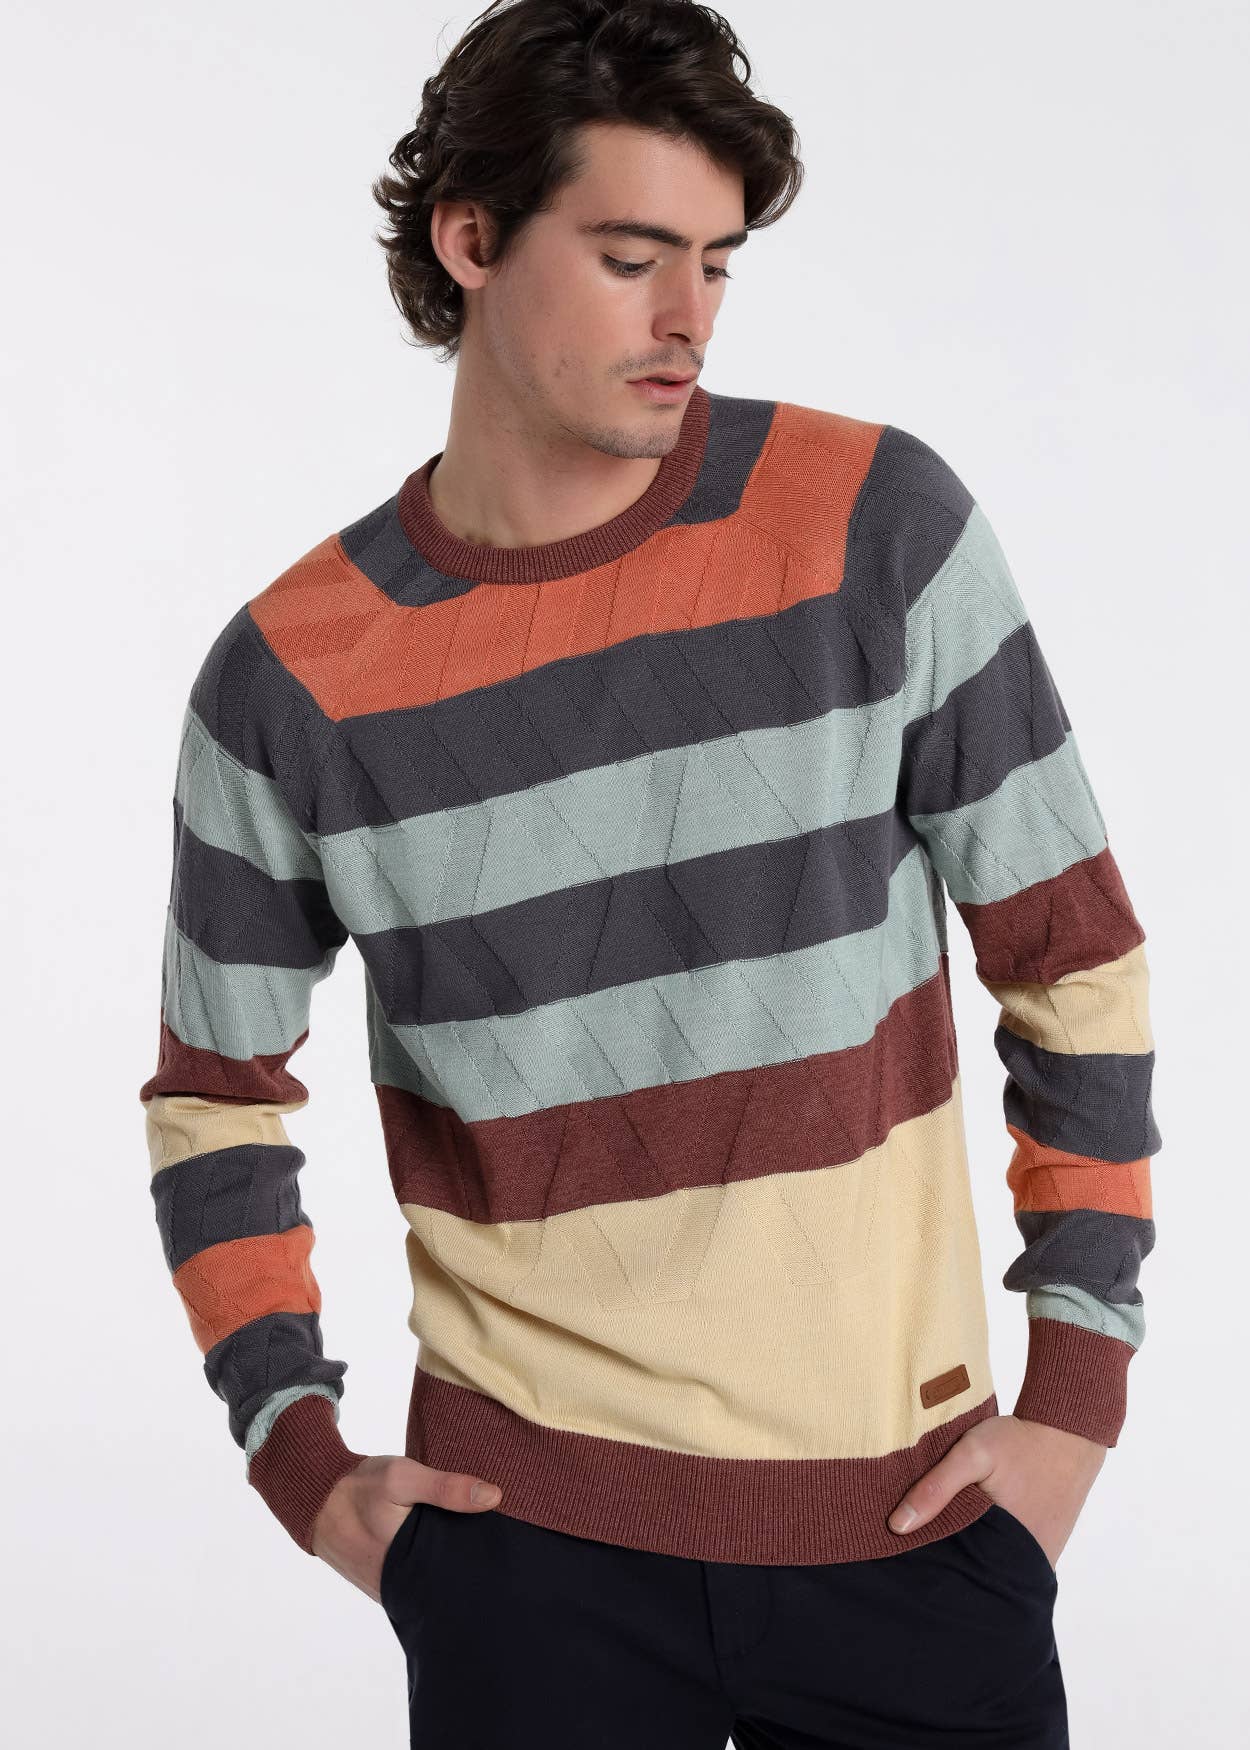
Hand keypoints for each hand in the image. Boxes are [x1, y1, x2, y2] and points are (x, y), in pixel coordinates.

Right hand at [310, 1455, 503, 1601]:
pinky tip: (449, 1553)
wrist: (315, 1496)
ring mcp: (389, 1590)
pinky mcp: (384, 1583)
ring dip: (449, 1572)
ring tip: (481, 1555)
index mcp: (407, 1567)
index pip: (457, 1580)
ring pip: (431, 1586)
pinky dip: (430, 1570)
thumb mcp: (402, 1477)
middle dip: (469, 1572)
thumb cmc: (359, 1486)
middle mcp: (398, 1588)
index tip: (507, 1556)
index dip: (482, 1570)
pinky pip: (415, 1582)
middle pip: (446, 1586)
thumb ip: (446, 1488)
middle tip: (500, 1554)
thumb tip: (495, 1497)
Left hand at [886, 1415, 1107, 1570]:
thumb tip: (898, 1526)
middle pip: (974, 1575)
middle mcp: (1024, 1564)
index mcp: (1005, 1549)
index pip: (957, 1574)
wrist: (1068, 1434)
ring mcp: (1036, 1560)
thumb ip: (937, 1488)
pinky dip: (989, 1548)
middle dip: (949, 1565)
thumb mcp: (973, 1454)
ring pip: (990, 1568)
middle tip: (920, 1549)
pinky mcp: (1043, 1551)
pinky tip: (973, 1529)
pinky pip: (1008, 1558)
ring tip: (946, 1537)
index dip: (930, 1566)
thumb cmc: (1020, 1444)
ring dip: (970, 1556)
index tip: (905, 1556)